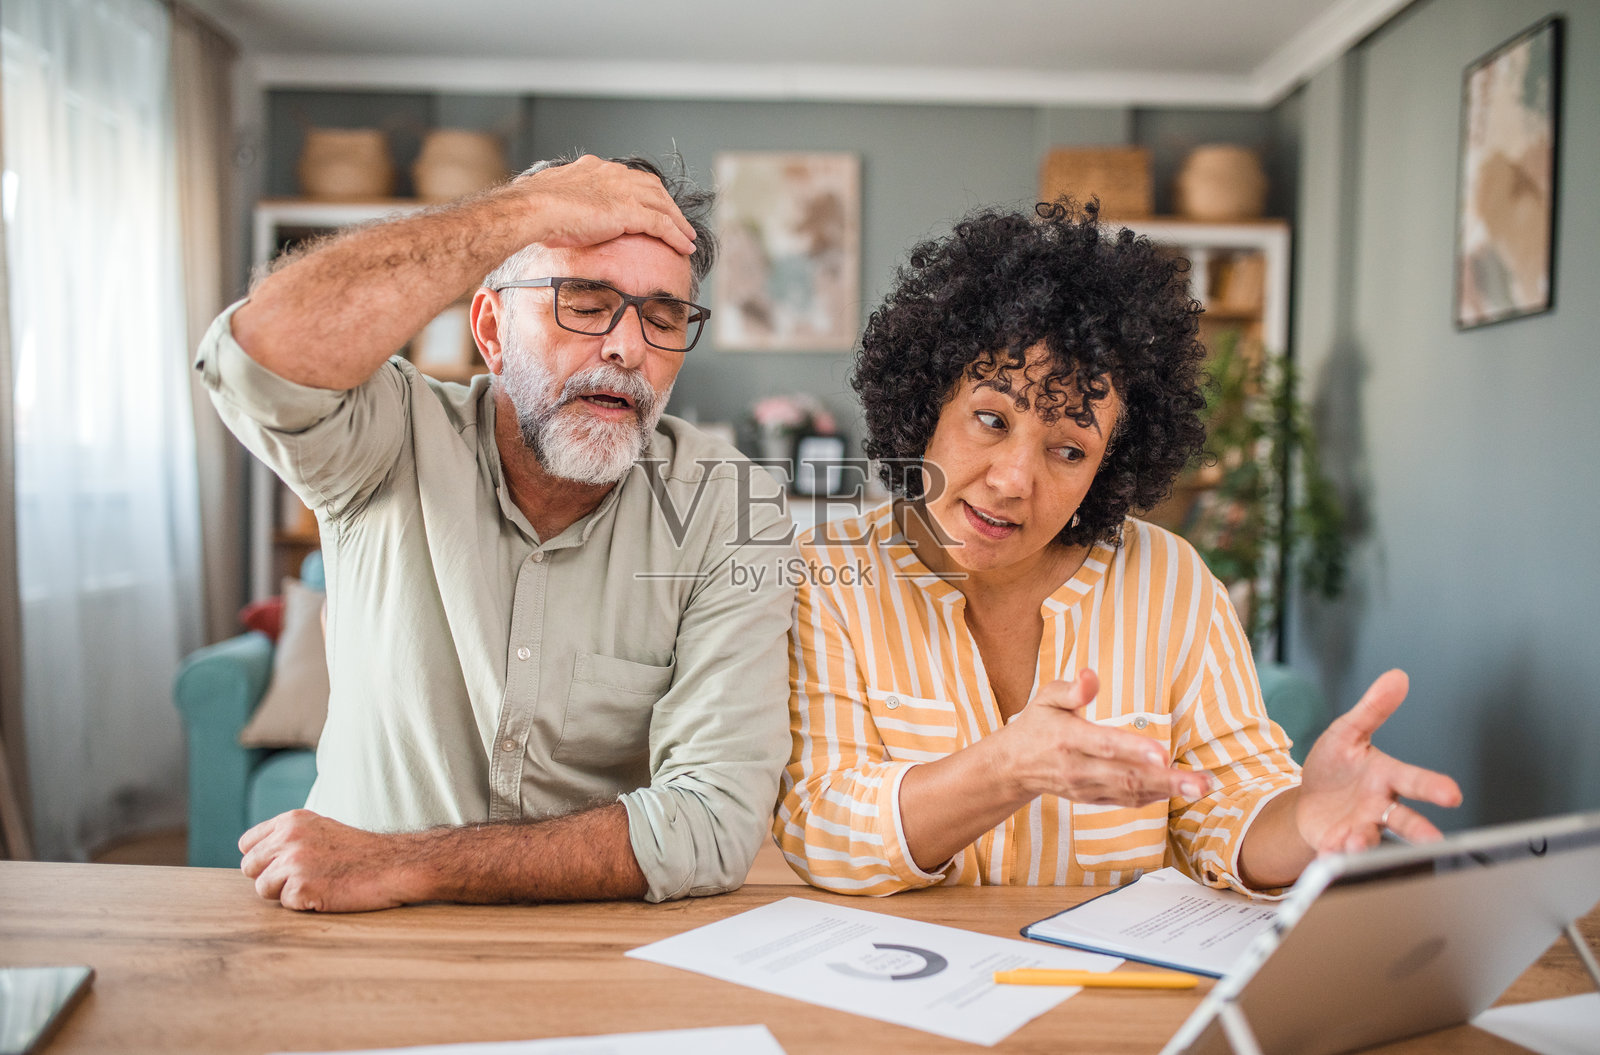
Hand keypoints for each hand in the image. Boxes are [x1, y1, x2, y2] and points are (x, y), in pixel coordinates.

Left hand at [239, 809, 414, 912]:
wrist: (393, 865)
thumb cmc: (360, 851)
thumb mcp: (320, 829)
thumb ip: (289, 837)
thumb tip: (257, 857)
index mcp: (291, 820)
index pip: (247, 843)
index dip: (262, 859)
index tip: (281, 865)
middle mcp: (288, 837)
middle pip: (249, 867)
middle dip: (270, 877)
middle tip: (301, 877)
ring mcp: (293, 862)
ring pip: (262, 888)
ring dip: (285, 892)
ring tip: (316, 884)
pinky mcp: (301, 888)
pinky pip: (285, 903)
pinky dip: (303, 903)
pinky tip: (326, 892)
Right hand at [513, 154, 697, 255]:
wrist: (532, 209)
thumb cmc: (531, 209)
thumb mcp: (549, 199)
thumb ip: (561, 203)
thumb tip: (554, 216)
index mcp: (593, 169)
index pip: (628, 178)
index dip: (643, 193)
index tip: (649, 205)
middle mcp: (612, 174)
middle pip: (652, 188)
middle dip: (668, 205)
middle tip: (678, 221)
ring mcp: (623, 191)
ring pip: (663, 205)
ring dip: (679, 222)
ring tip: (688, 237)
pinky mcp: (629, 211)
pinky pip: (662, 224)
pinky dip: (677, 236)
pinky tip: (686, 247)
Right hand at [998, 670, 1211, 805]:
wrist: (1015, 766)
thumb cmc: (1037, 726)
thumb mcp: (1046, 698)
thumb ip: (1072, 689)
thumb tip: (1091, 676)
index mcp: (1068, 738)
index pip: (1104, 745)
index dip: (1134, 751)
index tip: (1162, 754)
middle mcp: (1079, 768)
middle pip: (1126, 777)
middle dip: (1167, 781)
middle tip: (1200, 782)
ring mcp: (1087, 788)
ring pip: (1131, 792)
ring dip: (1168, 792)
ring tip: (1201, 787)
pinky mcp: (1094, 799)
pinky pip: (1127, 801)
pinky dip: (1154, 797)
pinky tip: (1179, 791)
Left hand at [1294, 669, 1461, 853]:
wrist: (1308, 798)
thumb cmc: (1336, 767)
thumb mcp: (1348, 732)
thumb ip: (1373, 709)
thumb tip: (1396, 677)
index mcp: (1386, 777)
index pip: (1414, 780)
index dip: (1433, 786)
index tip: (1453, 794)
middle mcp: (1379, 805)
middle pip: (1404, 818)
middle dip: (1419, 829)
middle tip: (1434, 840)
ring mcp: (1361, 826)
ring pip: (1372, 837)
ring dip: (1366, 841)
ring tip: (1357, 841)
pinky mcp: (1338, 842)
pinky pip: (1339, 850)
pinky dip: (1336, 852)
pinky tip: (1330, 851)